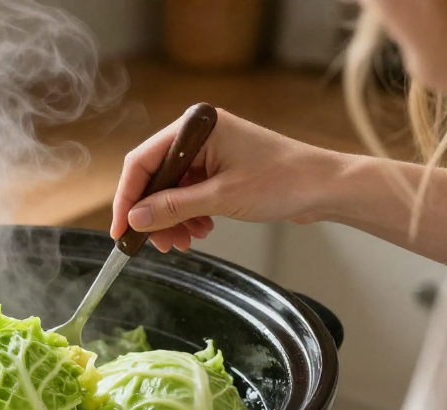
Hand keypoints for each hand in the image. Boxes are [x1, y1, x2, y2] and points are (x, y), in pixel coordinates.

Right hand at [110, 108, 339, 251]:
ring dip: (171, 219)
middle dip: (153, 214)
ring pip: (171, 189)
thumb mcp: (220, 198)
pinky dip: (188, 215)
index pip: (142, 161)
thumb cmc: (282, 182)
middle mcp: (198, 135)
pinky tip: (199, 231)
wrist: (325, 188)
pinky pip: (189, 193)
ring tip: (183, 242)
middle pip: (155, 177)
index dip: (127, 198)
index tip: (120, 229)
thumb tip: (134, 219)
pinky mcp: (219, 168)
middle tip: (155, 244)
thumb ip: (173, 207)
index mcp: (196, 128)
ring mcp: (209, 151)